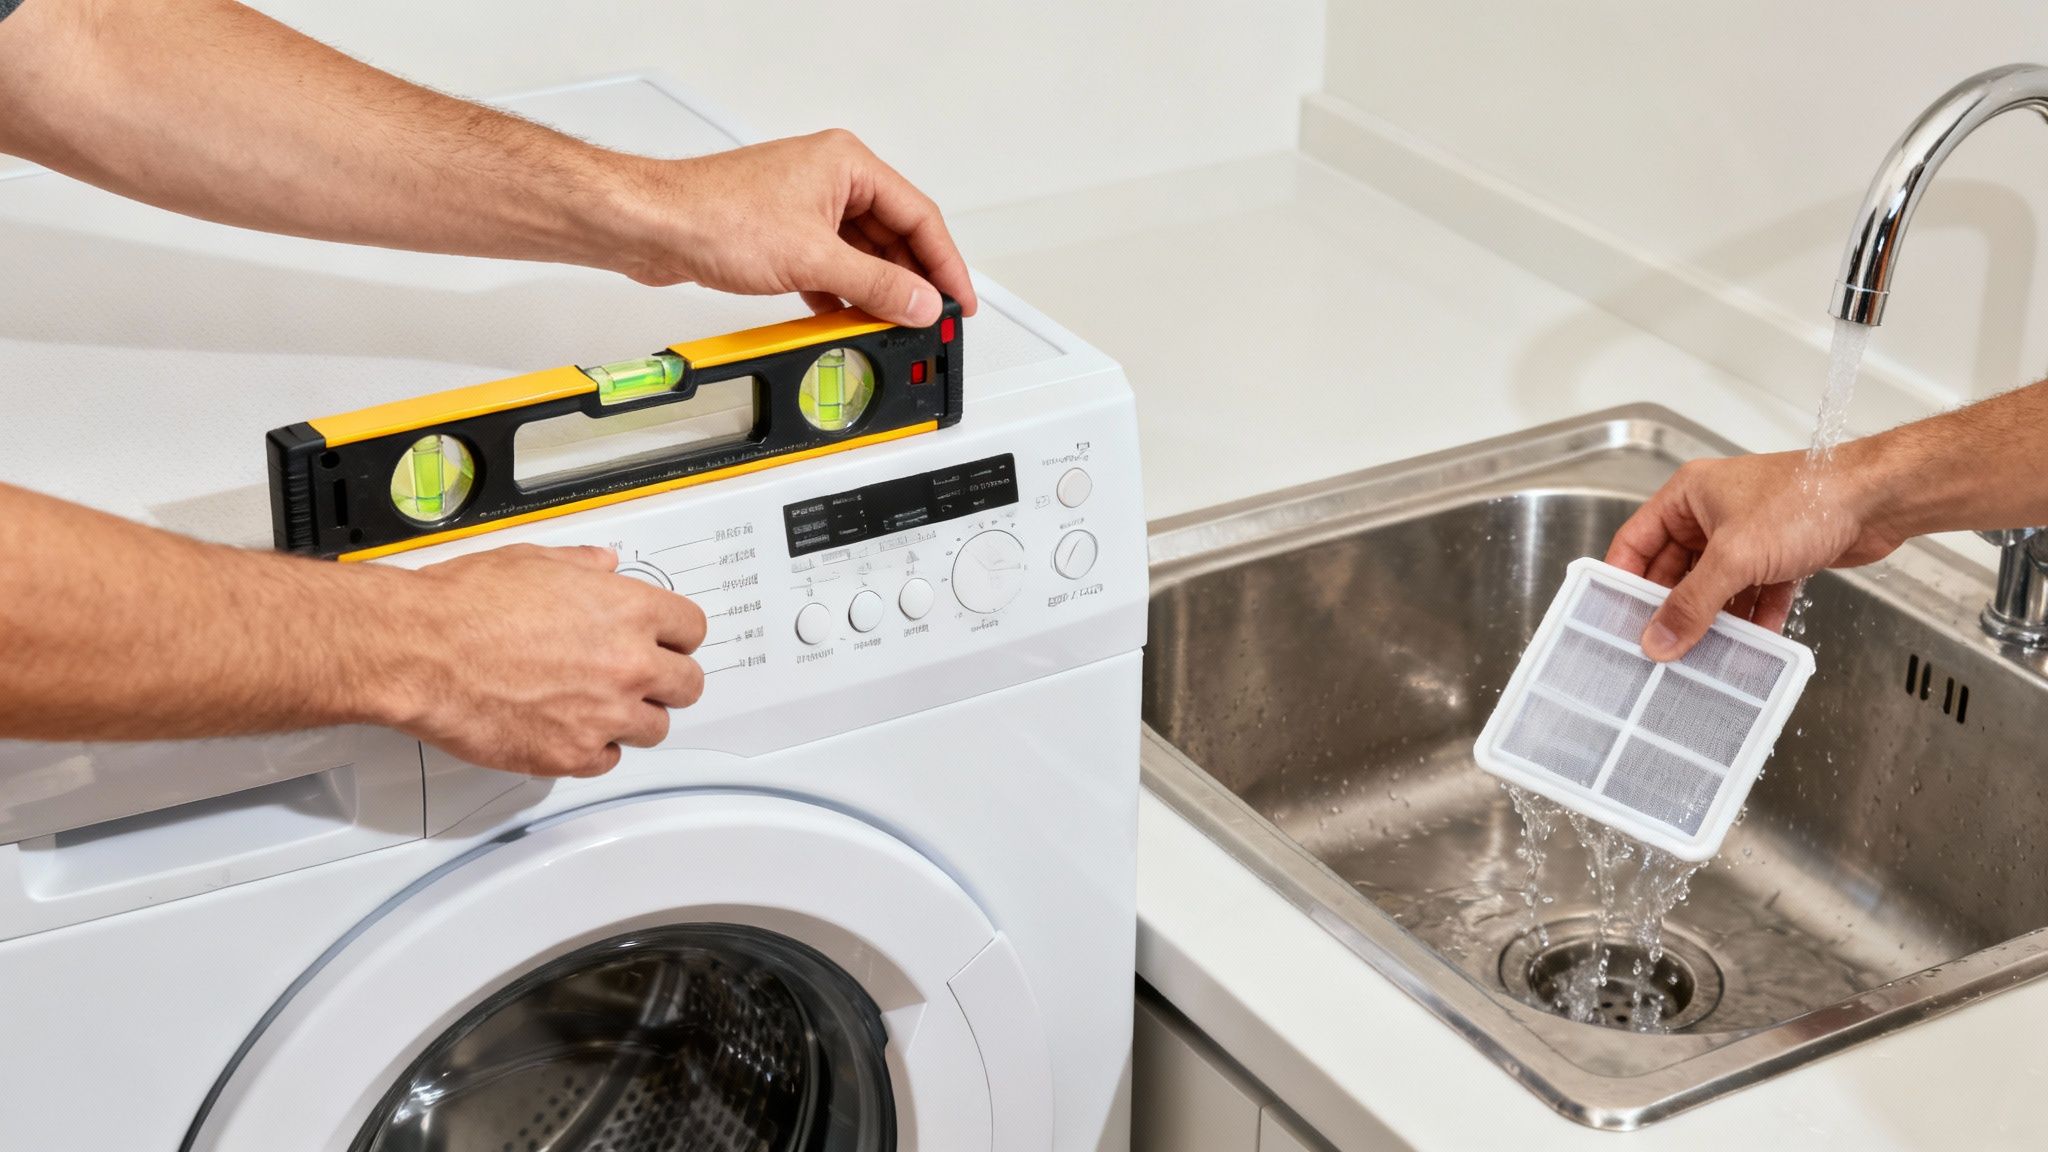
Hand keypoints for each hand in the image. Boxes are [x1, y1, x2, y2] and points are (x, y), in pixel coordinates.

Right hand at [383, 544, 706, 776]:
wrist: (422, 651)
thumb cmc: (466, 604)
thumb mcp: (534, 560)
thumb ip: (582, 567)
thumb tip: (603, 565)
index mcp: (628, 611)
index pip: (692, 629)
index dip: (677, 636)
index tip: (667, 642)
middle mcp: (628, 665)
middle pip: (687, 685)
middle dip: (667, 681)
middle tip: (643, 680)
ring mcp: (604, 715)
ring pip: (655, 729)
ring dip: (634, 719)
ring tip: (600, 707)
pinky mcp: (572, 755)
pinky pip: (608, 761)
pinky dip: (594, 750)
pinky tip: (570, 731)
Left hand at [610, 130, 977, 327]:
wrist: (652, 226)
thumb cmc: (714, 215)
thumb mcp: (812, 259)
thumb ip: (875, 285)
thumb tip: (920, 303)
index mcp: (848, 165)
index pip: (920, 217)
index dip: (946, 265)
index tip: (960, 302)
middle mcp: (831, 179)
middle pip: (894, 237)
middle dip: (911, 283)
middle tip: (931, 321)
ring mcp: (806, 205)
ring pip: (862, 254)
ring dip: (876, 292)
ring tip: (894, 326)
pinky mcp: (784, 233)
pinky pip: (832, 265)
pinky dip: (843, 293)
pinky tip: (850, 318)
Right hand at [1603, 448, 1907, 659]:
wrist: (1878, 498)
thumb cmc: (1807, 498)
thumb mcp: (1735, 556)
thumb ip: (1693, 603)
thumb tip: (1659, 639)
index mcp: (1688, 497)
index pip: (1636, 541)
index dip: (1622, 579)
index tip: (1612, 617)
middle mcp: (1711, 514)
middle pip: (1674, 570)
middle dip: (1672, 609)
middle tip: (1659, 646)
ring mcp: (1745, 536)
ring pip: (1715, 587)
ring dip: (1713, 619)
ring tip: (1703, 653)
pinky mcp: (1777, 556)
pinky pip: (1753, 593)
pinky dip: (1753, 617)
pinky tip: (1753, 643)